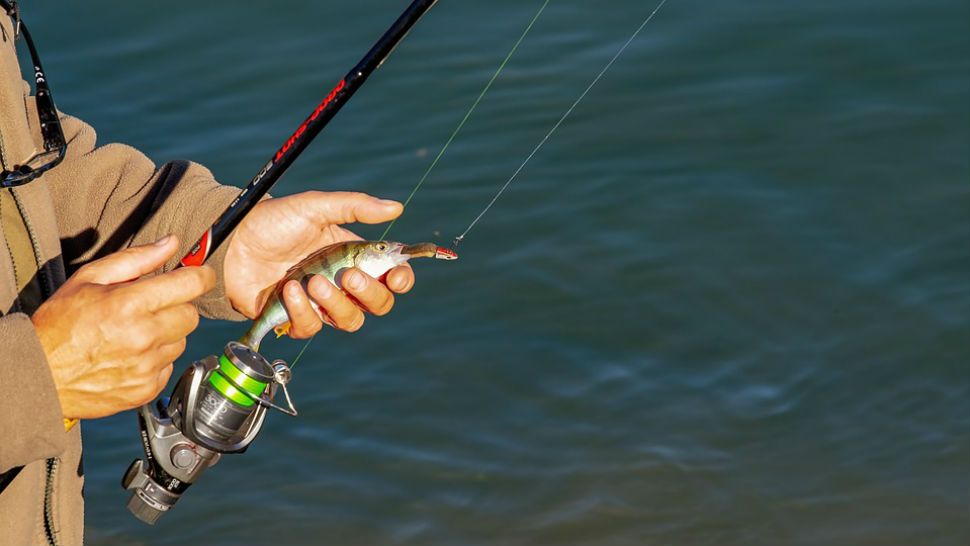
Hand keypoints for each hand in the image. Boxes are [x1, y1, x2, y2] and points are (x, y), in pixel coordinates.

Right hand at [31, 235, 213, 419]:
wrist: (39, 374)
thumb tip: (171, 243)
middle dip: (177, 306)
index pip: (191, 284)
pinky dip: (156, 359)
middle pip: (191, 315)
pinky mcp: (147, 388)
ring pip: (181, 341)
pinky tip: (131, 355)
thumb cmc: (59, 324)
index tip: (201, 274)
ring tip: (134, 334)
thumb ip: (136, 259)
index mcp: (130, 304)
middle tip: (151, 307)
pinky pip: (169, 365)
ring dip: (167, 334)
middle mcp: (143, 336)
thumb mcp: (89, 279)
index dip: (201, 275)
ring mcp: (147, 366)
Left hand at [223, 191, 414, 336]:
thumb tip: (396, 208)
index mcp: (354, 256)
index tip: (397, 276)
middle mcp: (341, 283)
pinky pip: (311, 328)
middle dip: (369, 293)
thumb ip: (355, 207)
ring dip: (335, 303)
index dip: (401, 280)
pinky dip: (302, 311)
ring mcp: (319, 303)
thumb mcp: (315, 207)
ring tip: (312, 281)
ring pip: (349, 321)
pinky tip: (289, 290)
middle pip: (378, 304)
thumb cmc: (274, 221)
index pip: (391, 277)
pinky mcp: (293, 318)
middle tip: (348, 275)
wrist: (232, 241)